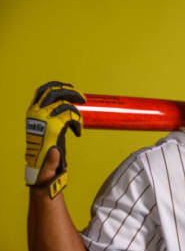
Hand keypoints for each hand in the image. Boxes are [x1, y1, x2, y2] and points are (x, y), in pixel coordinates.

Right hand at [25, 81, 85, 197]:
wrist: (43, 166)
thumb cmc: (49, 148)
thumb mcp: (52, 127)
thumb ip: (58, 115)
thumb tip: (70, 102)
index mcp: (34, 111)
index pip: (43, 90)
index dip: (57, 85)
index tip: (70, 87)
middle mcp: (36, 112)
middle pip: (54, 91)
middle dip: (71, 92)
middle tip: (83, 98)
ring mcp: (44, 118)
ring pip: (65, 104)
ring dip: (76, 113)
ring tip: (78, 124)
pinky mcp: (53, 126)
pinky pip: (71, 116)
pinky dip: (78, 123)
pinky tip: (77, 133)